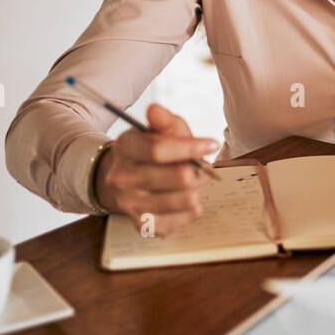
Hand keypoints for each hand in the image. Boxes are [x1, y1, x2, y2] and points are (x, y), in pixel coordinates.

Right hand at [94, 103, 219, 234]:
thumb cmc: (151, 150)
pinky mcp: (141, 225)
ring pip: (184, 199)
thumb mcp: (159, 130)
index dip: (191, 147)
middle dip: (199, 171)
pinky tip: (185, 198)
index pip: (159, 150)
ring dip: (197, 190)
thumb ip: (163, 120)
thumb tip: (154, 109)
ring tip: (192, 182)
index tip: (212, 144)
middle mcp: (121, 178)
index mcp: (125, 147)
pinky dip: (190, 209)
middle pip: (178, 178)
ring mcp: (129, 204)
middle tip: (202, 167)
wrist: (126, 179)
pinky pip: (182, 219)